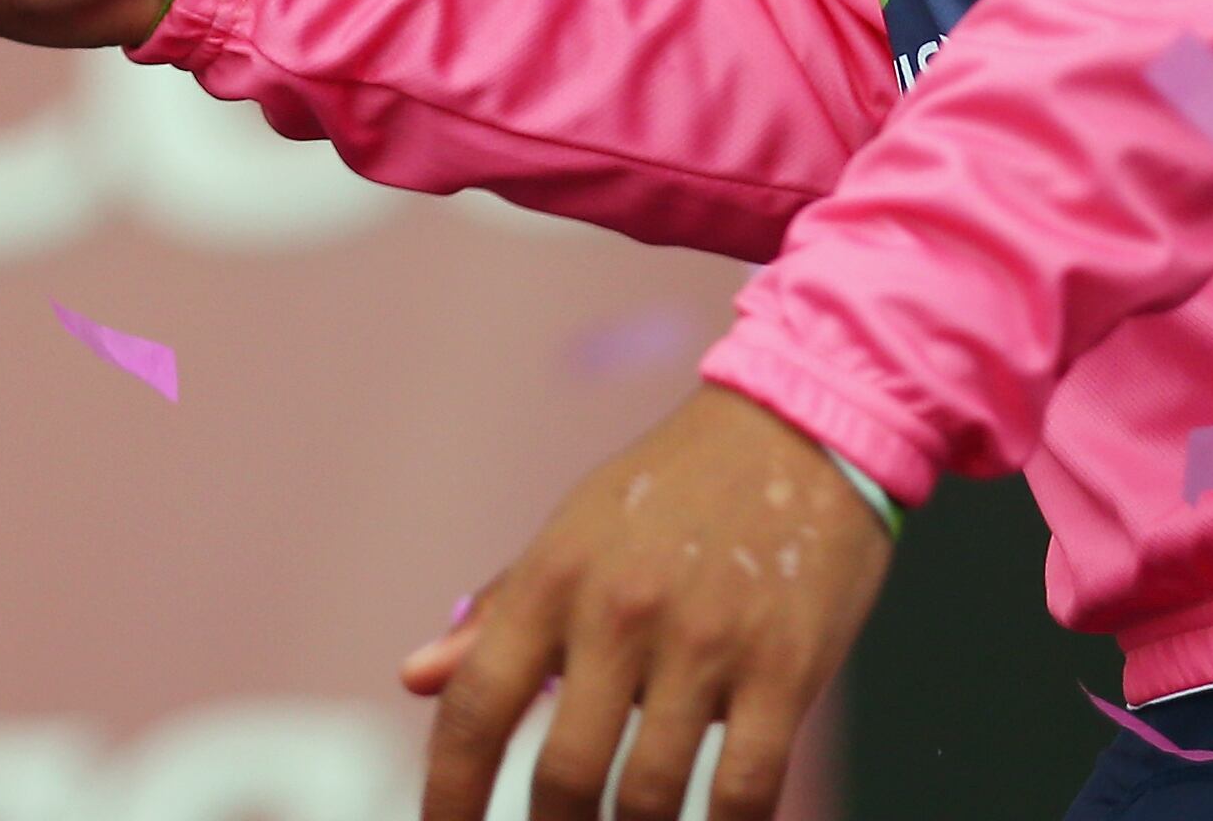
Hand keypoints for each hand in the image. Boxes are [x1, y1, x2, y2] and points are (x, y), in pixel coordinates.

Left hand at [404, 386, 893, 820]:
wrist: (798, 429)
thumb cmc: (670, 493)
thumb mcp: (571, 535)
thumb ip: (498, 614)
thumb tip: (415, 678)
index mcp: (554, 577)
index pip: (475, 708)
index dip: (448, 794)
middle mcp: (618, 611)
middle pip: (564, 776)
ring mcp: (706, 642)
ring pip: (651, 798)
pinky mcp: (787, 667)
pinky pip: (748, 789)